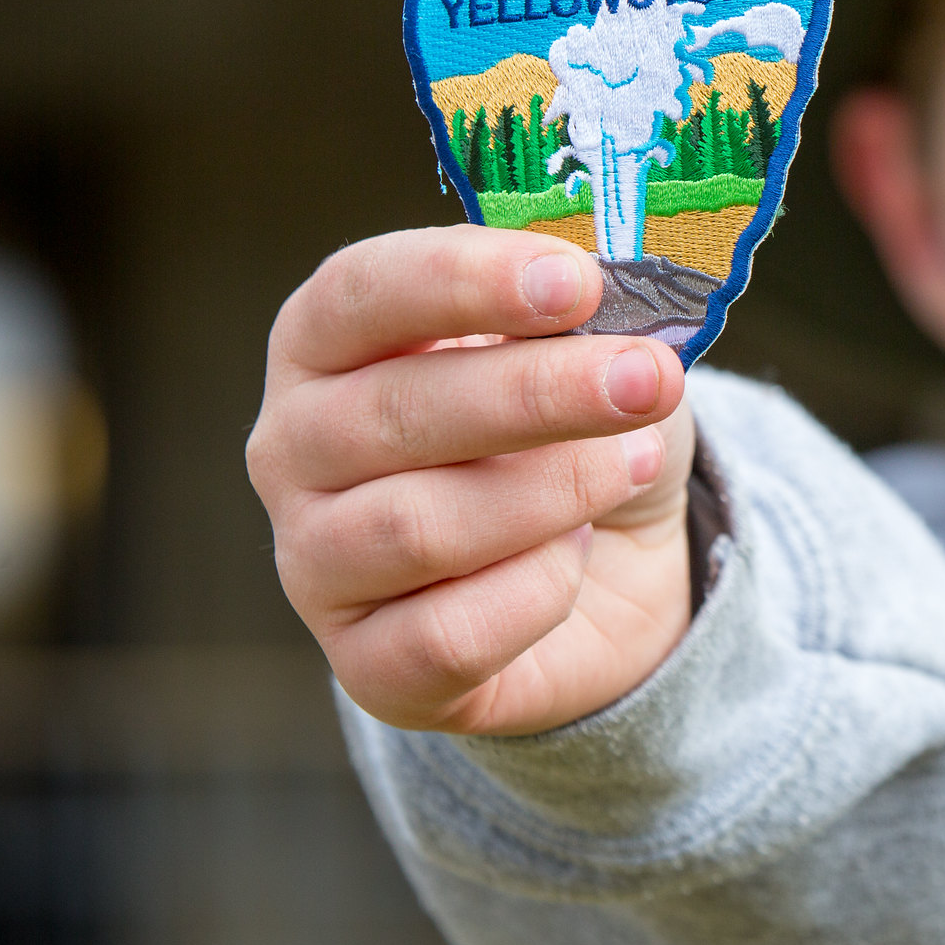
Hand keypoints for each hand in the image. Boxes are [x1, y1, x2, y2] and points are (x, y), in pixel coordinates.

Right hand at [247, 225, 695, 734]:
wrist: (612, 570)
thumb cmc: (578, 429)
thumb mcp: (592, 348)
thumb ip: (587, 317)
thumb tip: (614, 310)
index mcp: (328, 341)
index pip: (361, 292)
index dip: (464, 280)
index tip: (574, 282)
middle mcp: (296, 447)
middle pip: (397, 411)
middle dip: (539, 392)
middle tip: (648, 378)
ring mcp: (315, 561)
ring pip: (418, 528)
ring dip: (554, 492)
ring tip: (634, 463)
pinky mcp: (365, 664)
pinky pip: (449, 634)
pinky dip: (538, 591)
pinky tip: (575, 558)